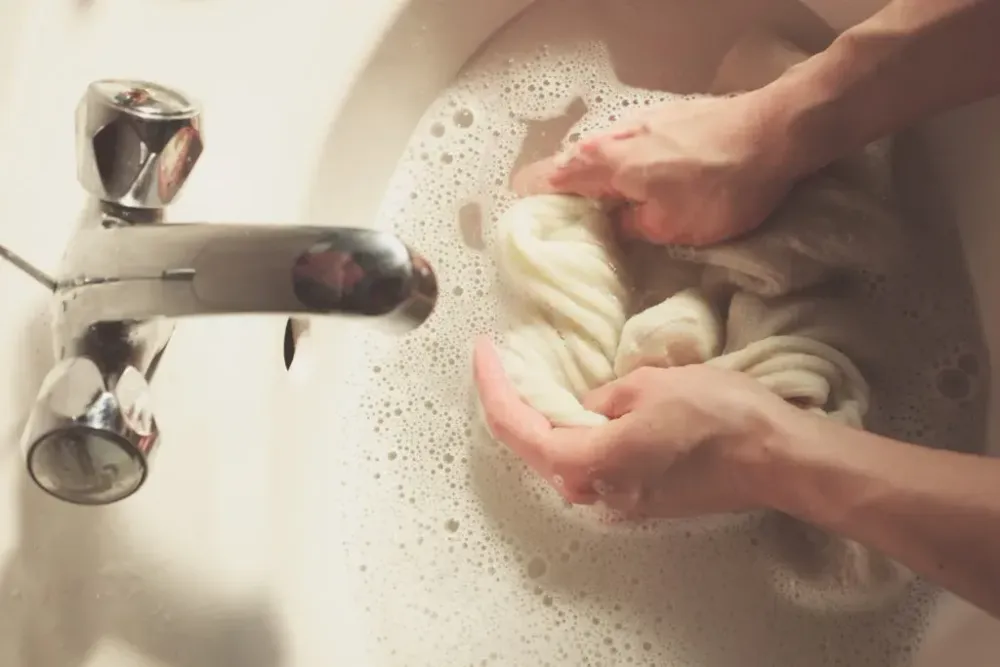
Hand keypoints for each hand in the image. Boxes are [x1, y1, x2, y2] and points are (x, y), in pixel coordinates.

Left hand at [472, 336, 794, 517]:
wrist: (777, 458)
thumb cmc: (718, 416)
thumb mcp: (648, 385)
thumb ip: (604, 398)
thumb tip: (591, 407)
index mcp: (590, 461)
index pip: (517, 427)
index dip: (492, 386)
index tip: (483, 350)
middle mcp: (598, 491)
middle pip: (534, 449)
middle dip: (513, 405)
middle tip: (502, 364)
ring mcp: (622, 502)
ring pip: (565, 460)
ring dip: (545, 423)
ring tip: (533, 383)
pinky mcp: (646, 499)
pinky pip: (596, 466)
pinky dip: (579, 437)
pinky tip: (583, 411)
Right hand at [513, 93, 799, 246]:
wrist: (775, 134)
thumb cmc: (718, 186)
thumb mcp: (668, 228)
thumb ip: (630, 228)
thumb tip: (615, 226)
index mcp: (601, 164)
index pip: (544, 180)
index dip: (532, 205)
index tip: (531, 228)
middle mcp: (612, 137)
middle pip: (570, 167)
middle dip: (566, 196)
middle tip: (573, 229)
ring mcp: (640, 122)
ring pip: (602, 156)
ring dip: (599, 182)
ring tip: (610, 212)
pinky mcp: (667, 118)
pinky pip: (630, 147)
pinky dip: (626, 168)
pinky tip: (644, 186)